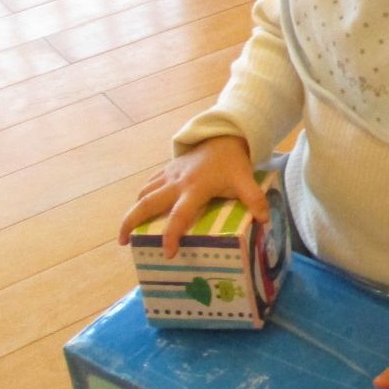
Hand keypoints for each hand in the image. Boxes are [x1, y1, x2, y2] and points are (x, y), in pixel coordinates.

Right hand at [115, 135, 266, 257]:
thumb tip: (264, 220)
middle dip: (131, 222)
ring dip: (133, 211)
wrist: (223, 135)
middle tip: (123, 242)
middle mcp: (176, 183)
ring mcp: (169, 175)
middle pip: (147, 203)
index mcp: (195, 188)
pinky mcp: (167, 170)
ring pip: (143, 193)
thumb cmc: (232, 162)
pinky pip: (149, 184)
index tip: (168, 252)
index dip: (172, 235)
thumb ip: (254, 199)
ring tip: (127, 231)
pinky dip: (142, 197)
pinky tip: (140, 208)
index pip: (179, 215)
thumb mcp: (246, 180)